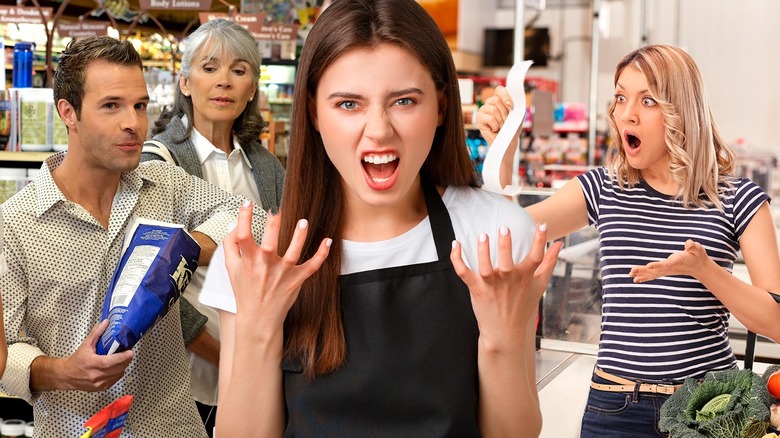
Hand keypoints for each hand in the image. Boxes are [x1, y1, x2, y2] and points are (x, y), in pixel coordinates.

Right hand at [61, 319, 134, 390]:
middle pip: (118, 368)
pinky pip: (115, 380)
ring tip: (122, 359)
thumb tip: (106, 322)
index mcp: (91, 364)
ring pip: (119, 374)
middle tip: (128, 353)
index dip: (122, 357)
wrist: (66, 376)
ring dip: (123, 366)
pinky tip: (116, 367)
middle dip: (126, 360)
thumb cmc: (76, 360)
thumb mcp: (85, 345)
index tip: (130, 352)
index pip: (110, 362)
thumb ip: (96, 333)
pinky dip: (118, 373)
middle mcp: (96, 376)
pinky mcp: (101, 388)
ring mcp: (99, 384)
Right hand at [223, 201, 330, 331]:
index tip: (247, 204)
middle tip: (277, 211)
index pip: (243, 236)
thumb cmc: (245, 290)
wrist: (258, 318)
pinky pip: (312, 266)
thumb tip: (234, 224)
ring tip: (303, 221)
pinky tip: (327, 241)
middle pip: (269, 243)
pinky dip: (321, 254)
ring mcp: (282, 274)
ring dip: (299, 237)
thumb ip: (230, 245)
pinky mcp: (296, 280)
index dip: (244, 218)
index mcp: (248, 261)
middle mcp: (265, 266)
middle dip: (274, 226)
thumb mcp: (231, 268)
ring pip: (293, 253)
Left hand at [450, 224, 561, 347]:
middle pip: (507, 262)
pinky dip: (457, 259)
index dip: (540, 241)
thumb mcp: (539, 284)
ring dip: (483, 252)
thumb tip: (559, 244)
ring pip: (485, 267)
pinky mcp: (476, 288)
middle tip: (504, 228)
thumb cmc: (523, 306)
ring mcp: (491, 285)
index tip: (541, 225)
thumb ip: (549, 263)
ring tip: (482, 235)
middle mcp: (508, 280)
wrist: (505, 332)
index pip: (535, 257)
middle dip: (505, 245)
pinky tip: (455, 244)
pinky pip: (464, 272)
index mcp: (525, 277)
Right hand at [476, 85, 513, 145]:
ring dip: (501, 120)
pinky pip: (489, 118)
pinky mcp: (479, 118)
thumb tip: (511, 100)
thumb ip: (516, 104)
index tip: (511, 106)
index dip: (505, 96)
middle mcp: (489, 102)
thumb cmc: (512, 127)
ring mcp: (483, 110)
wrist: (507, 141)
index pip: (499, 90)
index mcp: (499, 99)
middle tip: (507, 121)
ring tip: (501, 126)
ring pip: (493, 109)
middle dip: (505, 112)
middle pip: (496, 100)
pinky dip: (495, 125)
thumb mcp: (518, 114)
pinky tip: (495, 129)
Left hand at [628, 239, 708, 281]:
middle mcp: (669, 268)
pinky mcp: (665, 271)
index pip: (665, 265)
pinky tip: (636, 279)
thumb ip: (693, 246)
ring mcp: (667, 271)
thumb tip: (689, 243)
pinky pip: (653, 275)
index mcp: (676, 262)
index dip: (657, 265)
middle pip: (655, 271)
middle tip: (632, 271)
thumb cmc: (697, 255)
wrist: (699, 267)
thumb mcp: (697, 249)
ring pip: (652, 274)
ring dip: (641, 274)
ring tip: (630, 274)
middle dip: (643, 271)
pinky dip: (644, 277)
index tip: (649, 266)